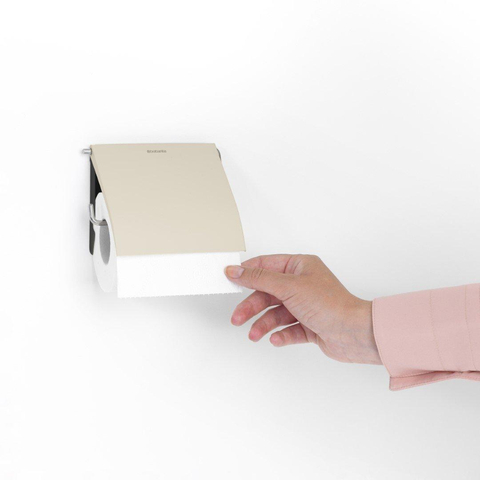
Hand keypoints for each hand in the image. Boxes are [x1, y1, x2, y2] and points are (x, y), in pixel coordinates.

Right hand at [225, 254, 380, 364]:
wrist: (354, 333)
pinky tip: (276, 339)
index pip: (267, 266)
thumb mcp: (288, 286)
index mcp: (300, 267)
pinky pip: (288, 329)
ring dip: (263, 324)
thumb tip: (236, 270)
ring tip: (255, 334)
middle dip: (252, 306)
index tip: (229, 280)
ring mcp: (306, 305)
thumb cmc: (330, 304)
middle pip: (268, 293)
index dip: (247, 273)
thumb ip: (258, 278)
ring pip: (276, 313)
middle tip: (237, 318)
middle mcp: (303, 284)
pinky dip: (280, 334)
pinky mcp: (309, 325)